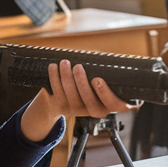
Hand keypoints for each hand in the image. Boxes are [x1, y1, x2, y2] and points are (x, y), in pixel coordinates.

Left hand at [21, 61, 136, 142]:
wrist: (66, 94)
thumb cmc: (92, 79)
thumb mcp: (102, 73)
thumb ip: (104, 69)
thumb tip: (100, 55)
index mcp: (111, 103)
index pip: (113, 104)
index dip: (105, 94)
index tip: (97, 80)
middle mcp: (96, 110)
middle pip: (90, 103)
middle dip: (82, 83)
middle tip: (77, 67)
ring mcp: (78, 111)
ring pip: (72, 98)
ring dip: (67, 78)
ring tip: (65, 62)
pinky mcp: (62, 107)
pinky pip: (58, 94)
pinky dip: (54, 79)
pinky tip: (53, 67)